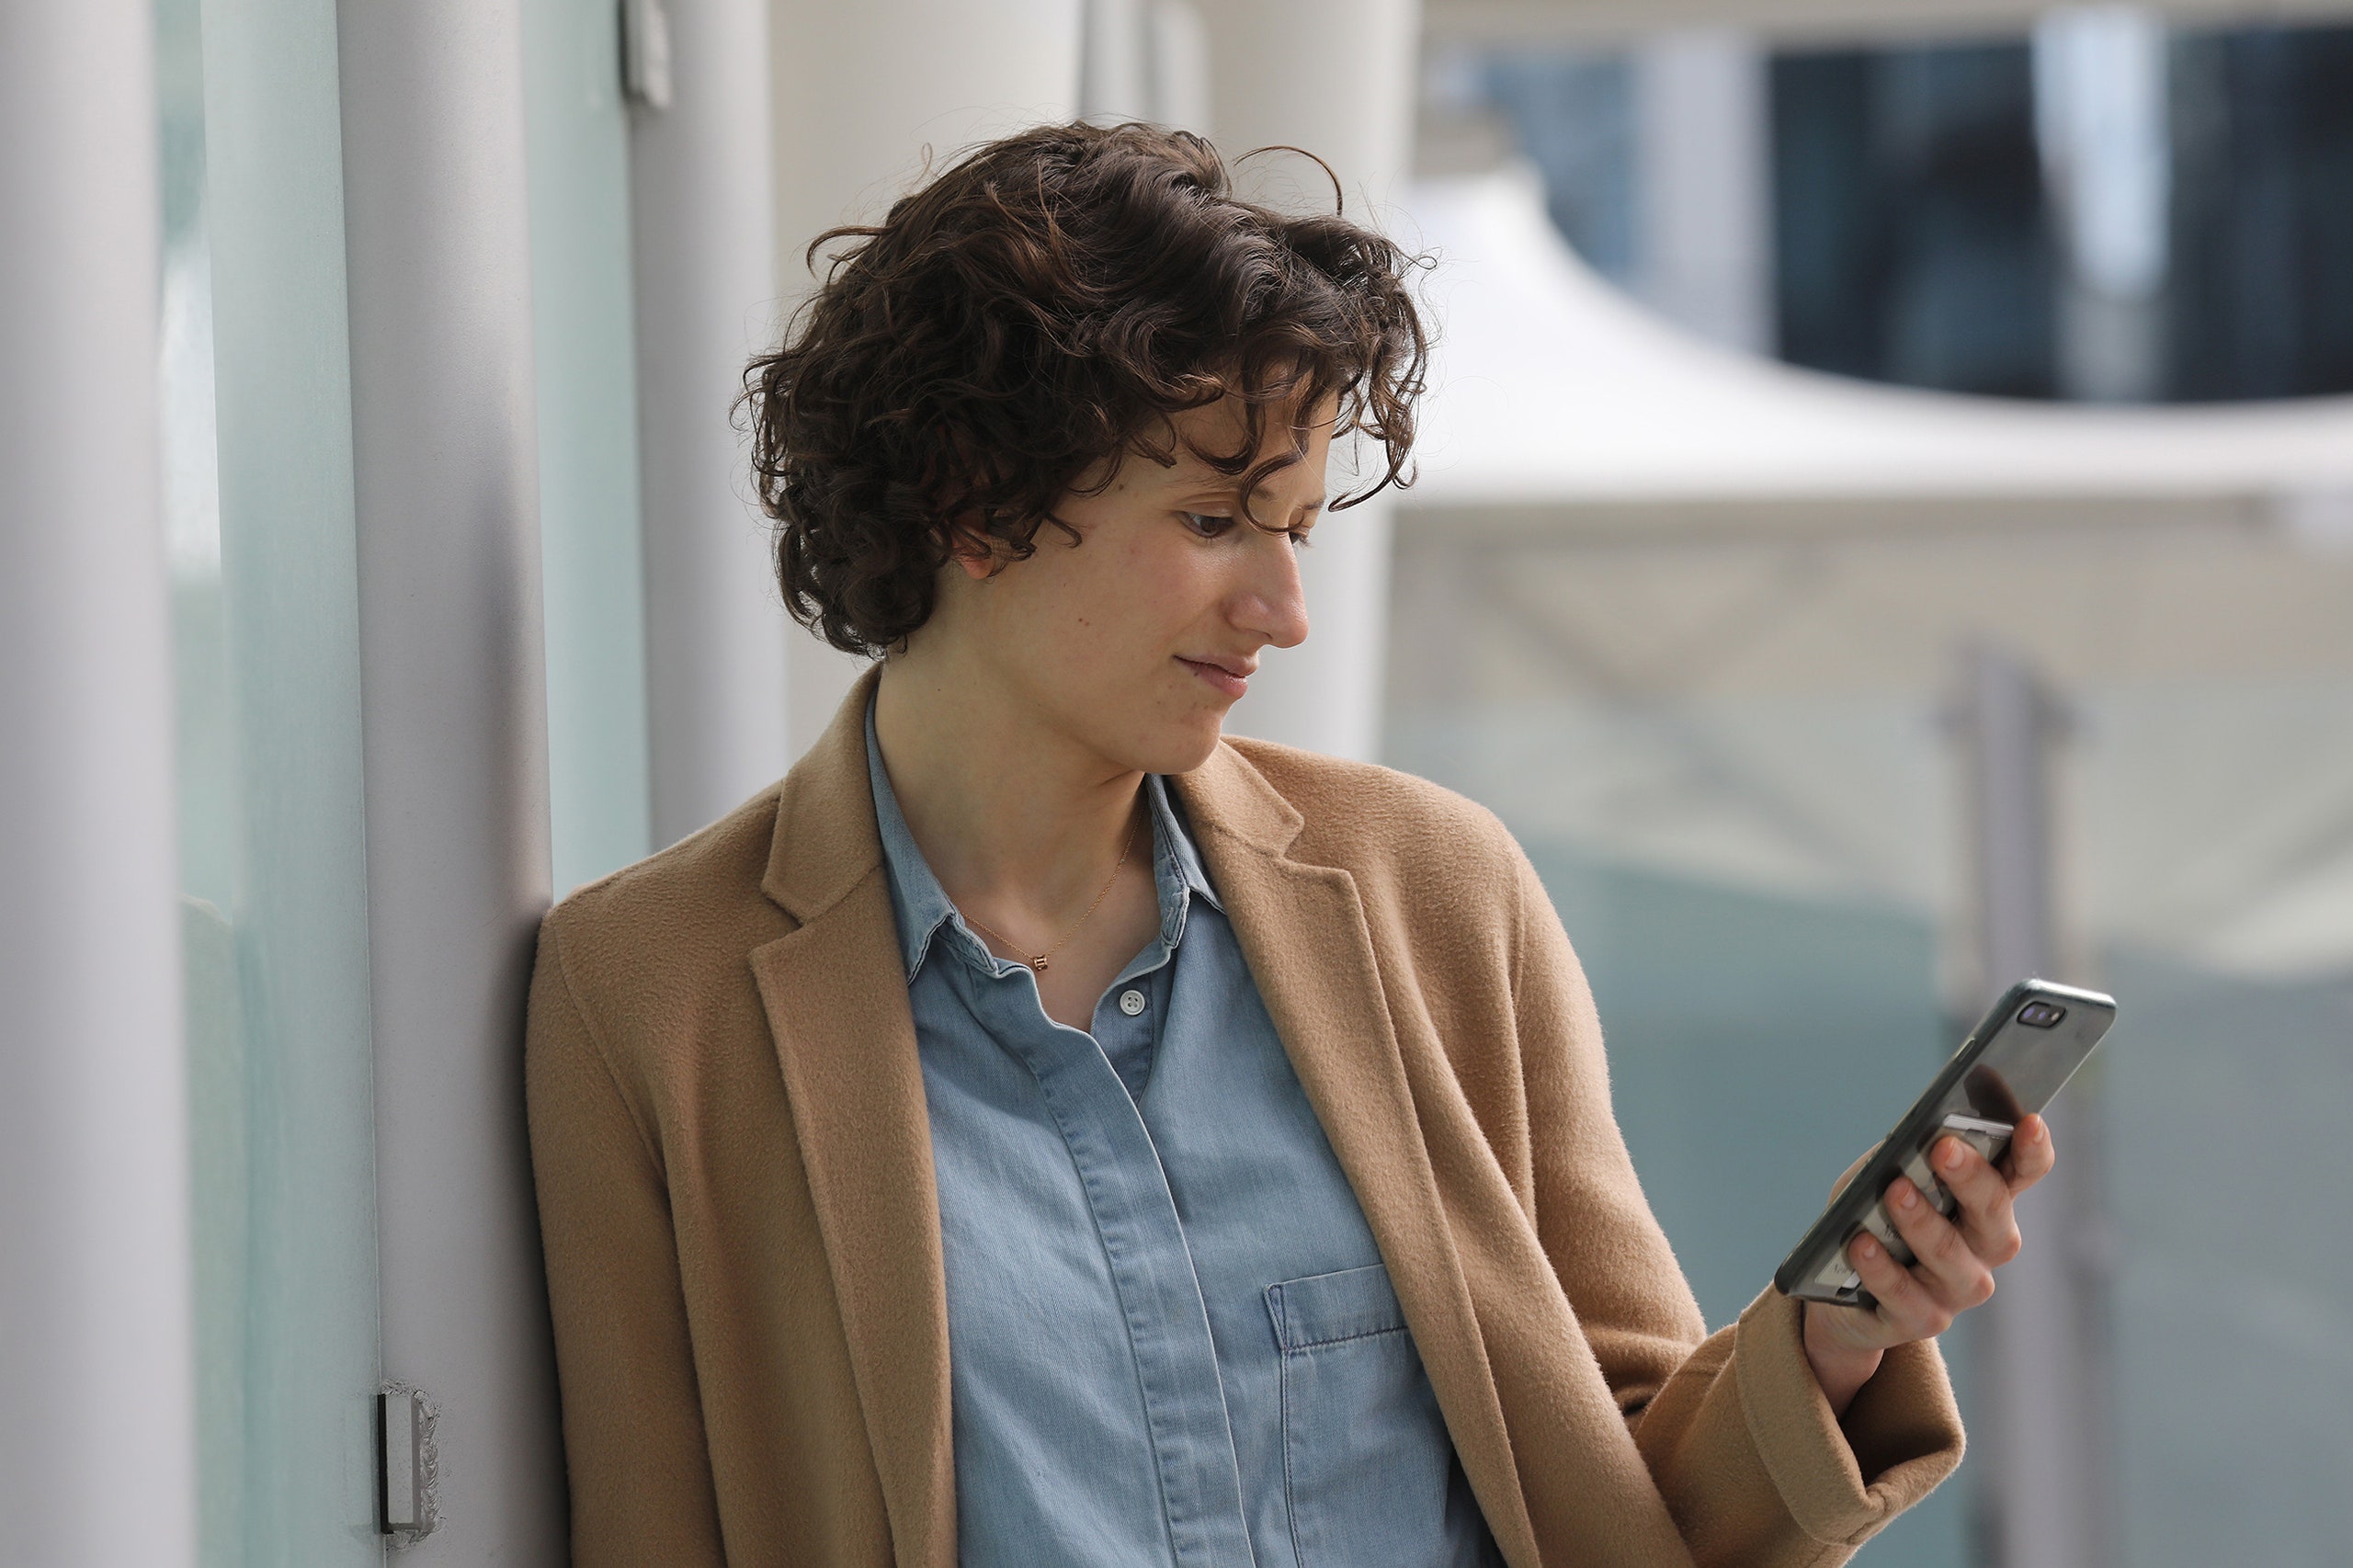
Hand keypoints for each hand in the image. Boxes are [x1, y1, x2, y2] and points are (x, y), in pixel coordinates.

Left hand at [1800, 1114, 2056, 1416]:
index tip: (2031, 1121)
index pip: (2023, 1173)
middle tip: (1943, 1147)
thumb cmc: (1871, 1212)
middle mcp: (1985, 1247)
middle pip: (1992, 1212)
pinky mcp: (1923, 1320)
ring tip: (1894, 1191)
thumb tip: (1914, 1140)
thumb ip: (1903, 1157)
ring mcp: (1958, 1288)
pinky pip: (1905, 1297)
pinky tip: (1862, 1244)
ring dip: (1921, 1222)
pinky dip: (1882, 1269)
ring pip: (1949, 1255)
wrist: (1836, 1283)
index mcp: (1986, 1202)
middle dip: (1970, 1177)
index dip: (2033, 1150)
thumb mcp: (1882, 1174)